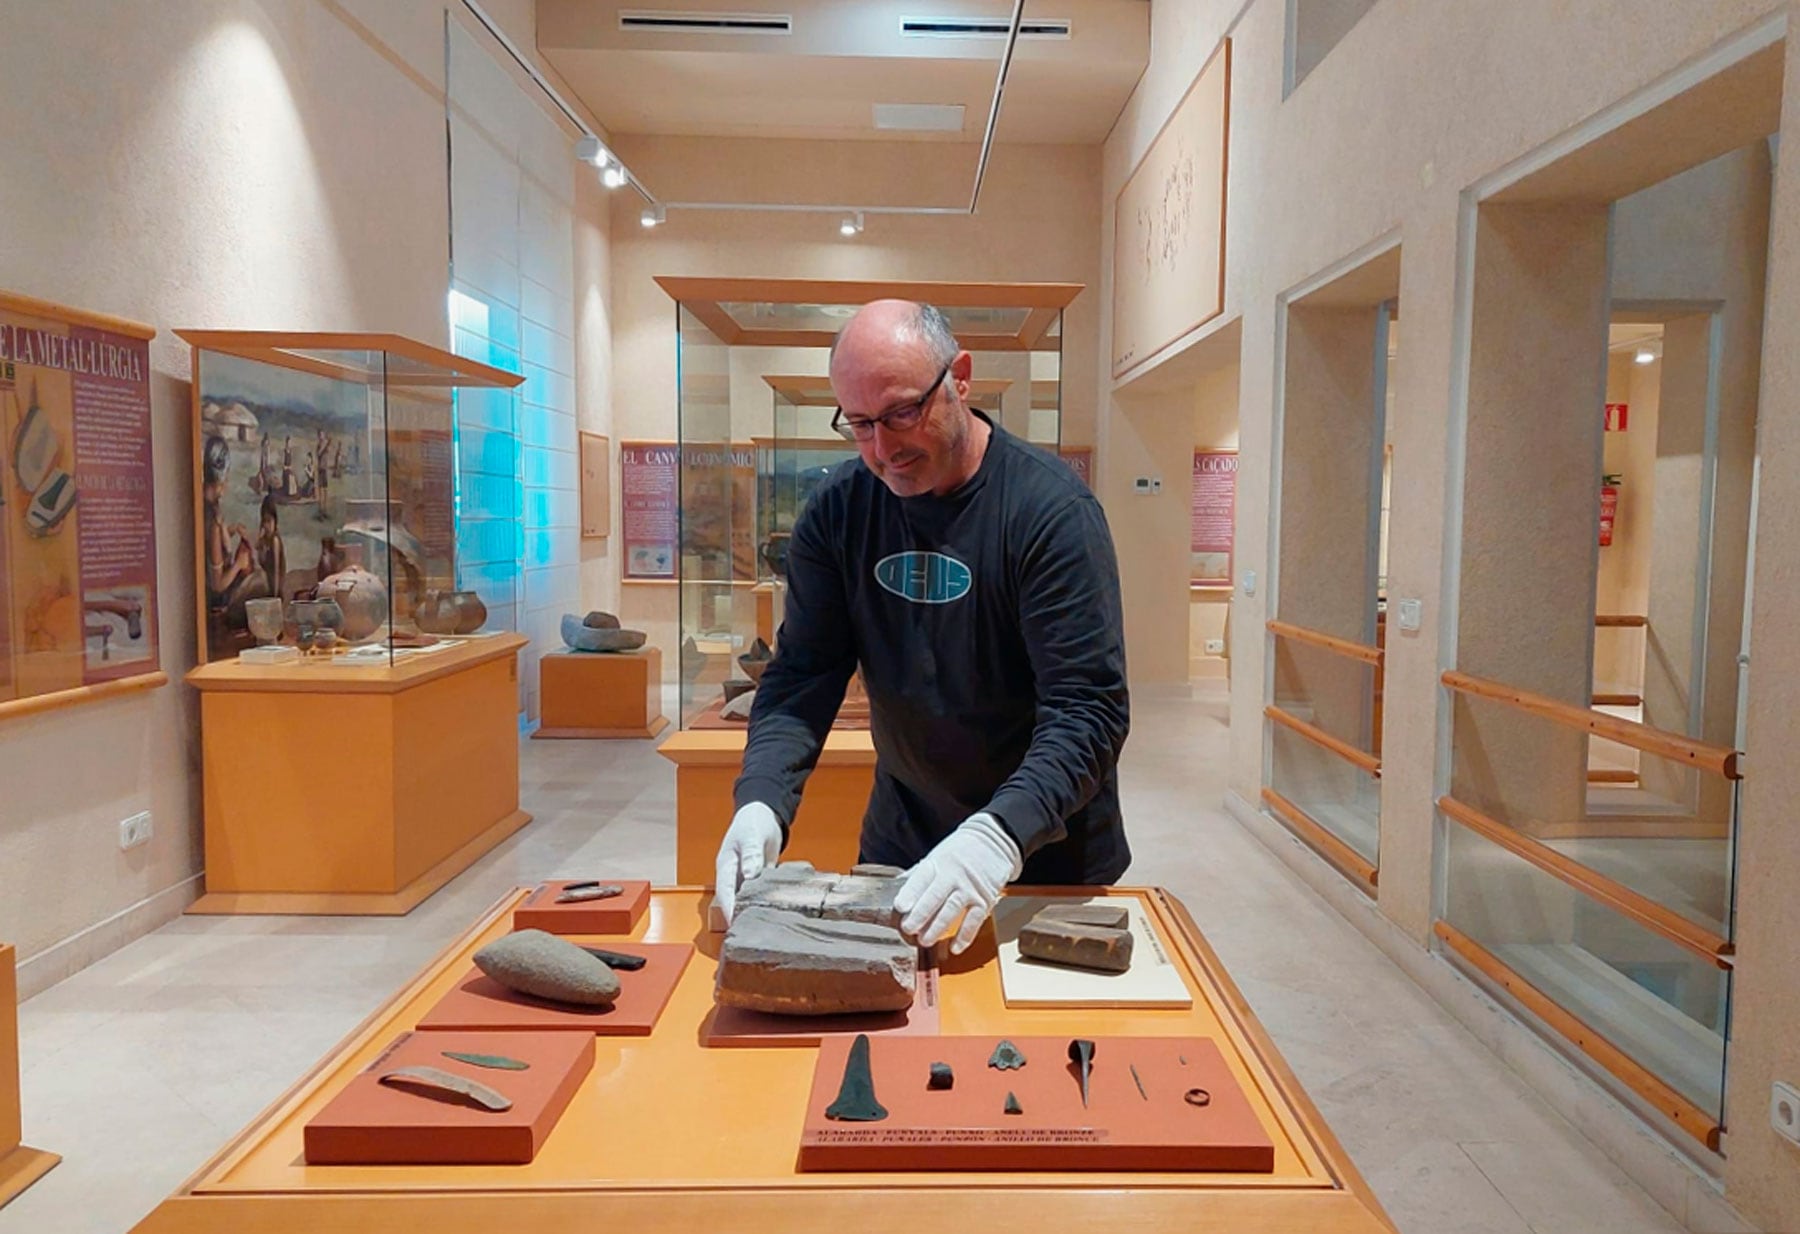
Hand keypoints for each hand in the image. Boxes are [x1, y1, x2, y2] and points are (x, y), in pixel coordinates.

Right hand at [713, 802, 783, 925]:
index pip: (724, 893)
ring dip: (756, 911)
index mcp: (726, 867)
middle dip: (741, 917)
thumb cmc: (752, 822)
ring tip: (767, 928)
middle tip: (752, 935)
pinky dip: (770, 901)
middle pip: (736, 901)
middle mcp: (736, 876)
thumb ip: (751, 855)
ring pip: (750, 899)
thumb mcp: (751, 836)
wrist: (764, 814)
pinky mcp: (763, 879)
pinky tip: (780, 911)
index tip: (734, 926)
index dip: (728, 910)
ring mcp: (749, 879)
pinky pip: (765, 893)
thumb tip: (750, 875)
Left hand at [893, 812, 1022, 953]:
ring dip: (937, 928)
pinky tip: (954, 948)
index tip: (899, 907)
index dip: (910, 893)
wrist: (992, 842)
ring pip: (952, 910)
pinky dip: (964, 936)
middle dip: (920, 915)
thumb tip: (897, 891)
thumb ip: (919, 874)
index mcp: (938, 863)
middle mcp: (954, 875)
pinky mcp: (984, 899)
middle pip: (935, 897)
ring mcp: (970, 888)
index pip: (921, 878)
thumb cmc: (959, 852)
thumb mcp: (937, 856)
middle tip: (908, 929)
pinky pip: (974, 920)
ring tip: (924, 941)